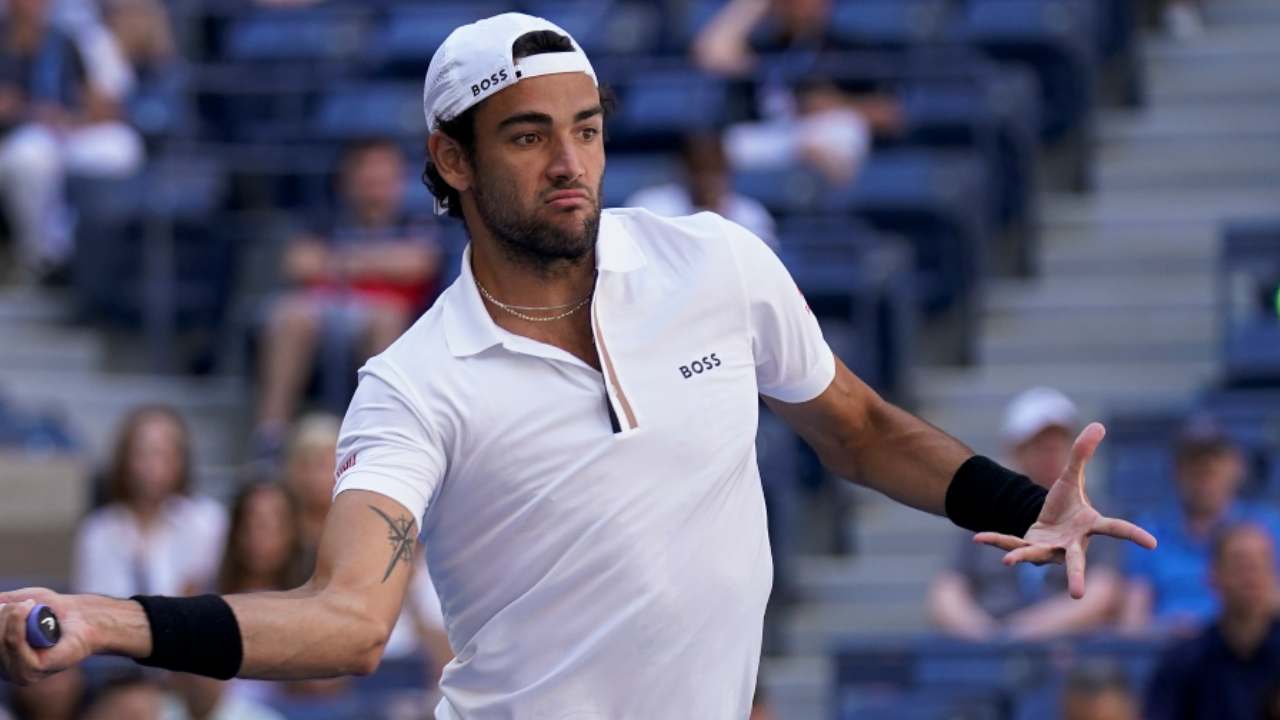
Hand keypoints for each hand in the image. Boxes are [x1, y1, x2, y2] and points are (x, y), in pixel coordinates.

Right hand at [0, 589, 94, 685]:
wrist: (84, 616)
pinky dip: (19, 624)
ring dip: (12, 616)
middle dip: (3, 614)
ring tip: (30, 606)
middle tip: (24, 603)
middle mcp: (5, 670)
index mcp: (1, 657)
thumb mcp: (16, 603)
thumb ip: (0, 606)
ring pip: (2, 641)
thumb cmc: (52, 610)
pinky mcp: (32, 671)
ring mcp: (18, 674)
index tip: (5, 605)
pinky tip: (28, 610)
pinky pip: (15, 644)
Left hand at [973, 423, 1157, 599]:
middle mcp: (1071, 545)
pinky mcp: (1027, 548)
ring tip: (1009, 563)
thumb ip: (1082, 454)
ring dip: (1022, 558)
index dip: (1134, 534)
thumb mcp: (1072, 477)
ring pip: (1035, 556)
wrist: (1044, 520)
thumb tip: (1098, 424)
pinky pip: (1010, 544)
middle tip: (1077, 595)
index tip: (1153, 544)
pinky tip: (978, 538)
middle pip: (1075, 561)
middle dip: (1075, 576)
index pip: (1115, 528)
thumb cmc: (1065, 504)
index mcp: (1089, 526)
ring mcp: (1049, 550)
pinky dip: (995, 540)